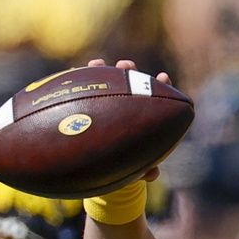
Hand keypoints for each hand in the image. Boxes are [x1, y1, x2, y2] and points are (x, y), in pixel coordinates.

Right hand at [86, 58, 171, 181]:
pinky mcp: (85, 105)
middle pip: (131, 83)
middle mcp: (125, 106)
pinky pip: (82, 90)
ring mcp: (106, 104)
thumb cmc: (122, 167)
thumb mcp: (134, 169)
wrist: (97, 171)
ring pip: (107, 82)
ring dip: (103, 71)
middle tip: (126, 66)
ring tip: (98, 64)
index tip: (163, 77)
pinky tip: (75, 72)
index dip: (161, 85)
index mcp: (142, 117)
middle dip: (130, 71)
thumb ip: (145, 171)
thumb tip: (153, 174)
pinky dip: (80, 79)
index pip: (155, 97)